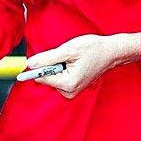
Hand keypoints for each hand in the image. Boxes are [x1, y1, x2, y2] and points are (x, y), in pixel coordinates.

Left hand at [18, 33, 139, 98]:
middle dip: (52, 65)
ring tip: (73, 59)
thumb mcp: (68, 50)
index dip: (38, 67)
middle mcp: (69, 92)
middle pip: (47, 79)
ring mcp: (72, 91)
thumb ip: (48, 58)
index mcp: (68, 84)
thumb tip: (30, 64)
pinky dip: (63, 69)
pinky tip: (75, 63)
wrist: (111, 52)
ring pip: (53, 78)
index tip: (29, 62)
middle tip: (66, 57)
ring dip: (58, 66)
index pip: (42, 78)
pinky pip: (60, 78)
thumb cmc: (93, 49)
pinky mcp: (73, 88)